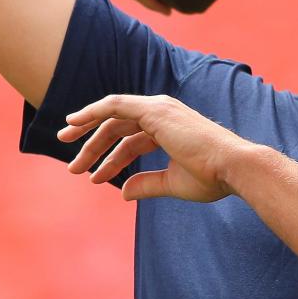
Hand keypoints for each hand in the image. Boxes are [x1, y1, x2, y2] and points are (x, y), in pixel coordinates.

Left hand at [57, 94, 248, 201]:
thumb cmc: (212, 176)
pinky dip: (93, 111)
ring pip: (112, 115)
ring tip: (66, 149)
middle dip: (92, 144)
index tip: (94, 178)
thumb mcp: (173, 183)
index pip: (132, 140)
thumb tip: (123, 192)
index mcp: (170, 129)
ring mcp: (159, 110)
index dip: (111, 159)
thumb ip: (147, 184)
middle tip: (73, 166)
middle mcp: (163, 114)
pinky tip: (75, 123)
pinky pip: (115, 106)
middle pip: (118, 126)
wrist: (231, 168)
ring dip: (86, 131)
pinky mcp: (154, 111)